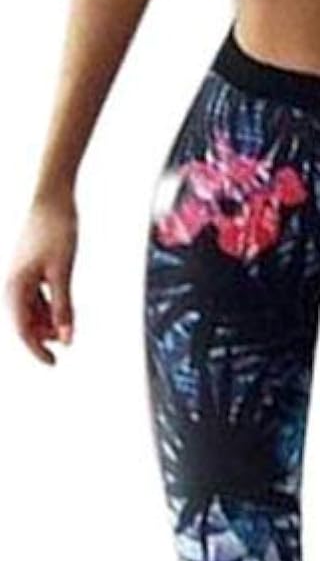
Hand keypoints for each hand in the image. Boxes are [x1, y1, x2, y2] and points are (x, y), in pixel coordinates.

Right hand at [4, 190, 77, 365]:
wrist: (52, 197)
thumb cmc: (56, 230)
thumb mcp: (63, 272)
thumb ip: (64, 306)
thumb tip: (66, 338)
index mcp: (15, 286)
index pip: (22, 329)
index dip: (37, 349)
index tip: (53, 363)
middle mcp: (12, 283)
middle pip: (24, 321)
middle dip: (44, 335)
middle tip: (66, 340)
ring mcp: (19, 275)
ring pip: (30, 309)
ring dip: (47, 321)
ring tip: (67, 324)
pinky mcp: (28, 268)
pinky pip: (34, 296)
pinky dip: (48, 306)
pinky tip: (62, 308)